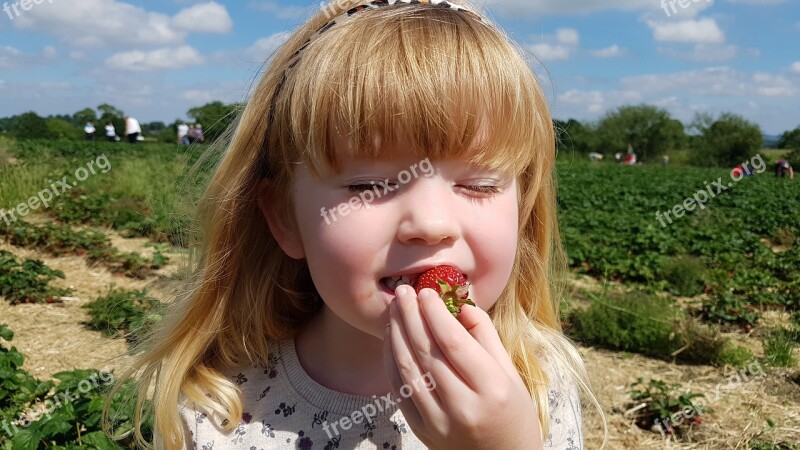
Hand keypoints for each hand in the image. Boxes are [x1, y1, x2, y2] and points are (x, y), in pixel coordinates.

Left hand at [383, 285, 542, 449]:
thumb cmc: (512, 411)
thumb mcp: (510, 372)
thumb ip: (486, 336)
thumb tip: (459, 304)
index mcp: (491, 387)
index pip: (454, 342)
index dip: (435, 313)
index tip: (426, 291)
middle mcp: (463, 406)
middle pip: (427, 352)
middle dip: (411, 316)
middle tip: (403, 291)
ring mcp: (439, 421)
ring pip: (408, 369)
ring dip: (397, 334)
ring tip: (395, 309)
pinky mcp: (422, 430)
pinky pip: (399, 389)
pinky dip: (392, 360)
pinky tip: (392, 338)